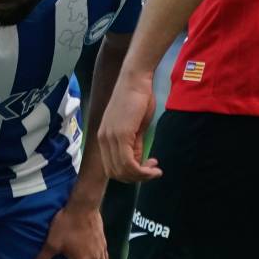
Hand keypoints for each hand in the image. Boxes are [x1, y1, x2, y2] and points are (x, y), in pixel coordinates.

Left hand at [97, 69, 159, 183]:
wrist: (136, 80)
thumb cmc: (138, 99)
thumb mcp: (135, 127)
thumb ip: (133, 145)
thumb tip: (137, 161)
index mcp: (104, 138)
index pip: (111, 168)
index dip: (129, 174)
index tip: (147, 169)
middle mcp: (103, 140)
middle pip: (115, 173)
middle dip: (136, 178)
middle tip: (153, 172)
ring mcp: (110, 138)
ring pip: (123, 170)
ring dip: (141, 176)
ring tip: (155, 170)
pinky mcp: (120, 135)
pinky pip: (128, 163)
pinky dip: (142, 170)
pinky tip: (153, 167)